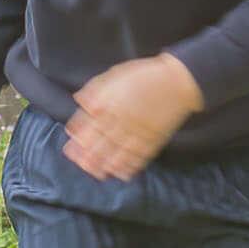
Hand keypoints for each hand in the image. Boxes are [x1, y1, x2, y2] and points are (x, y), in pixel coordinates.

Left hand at [62, 54, 204, 180]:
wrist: (177, 81)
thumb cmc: (144, 75)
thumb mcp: (115, 74)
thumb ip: (95, 88)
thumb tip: (79, 101)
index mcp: (110, 103)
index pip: (89, 123)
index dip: (78, 135)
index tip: (71, 142)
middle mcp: (121, 120)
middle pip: (100, 142)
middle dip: (87, 155)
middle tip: (79, 163)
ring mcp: (138, 132)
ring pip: (117, 153)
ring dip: (104, 164)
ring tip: (96, 172)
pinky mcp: (153, 140)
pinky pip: (139, 157)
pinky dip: (129, 166)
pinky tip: (121, 173)